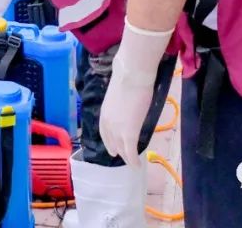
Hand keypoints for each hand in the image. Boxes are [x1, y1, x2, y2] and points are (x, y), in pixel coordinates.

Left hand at [99, 21, 172, 166]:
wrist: (131, 76)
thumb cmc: (127, 79)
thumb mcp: (119, 95)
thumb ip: (120, 103)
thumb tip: (127, 101)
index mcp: (104, 113)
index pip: (104, 131)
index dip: (109, 140)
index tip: (113, 146)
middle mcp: (107, 124)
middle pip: (111, 142)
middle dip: (117, 150)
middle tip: (122, 156)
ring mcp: (117, 130)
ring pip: (121, 149)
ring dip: (127, 157)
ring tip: (131, 163)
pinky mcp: (128, 133)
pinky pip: (130, 152)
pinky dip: (133, 160)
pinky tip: (137, 166)